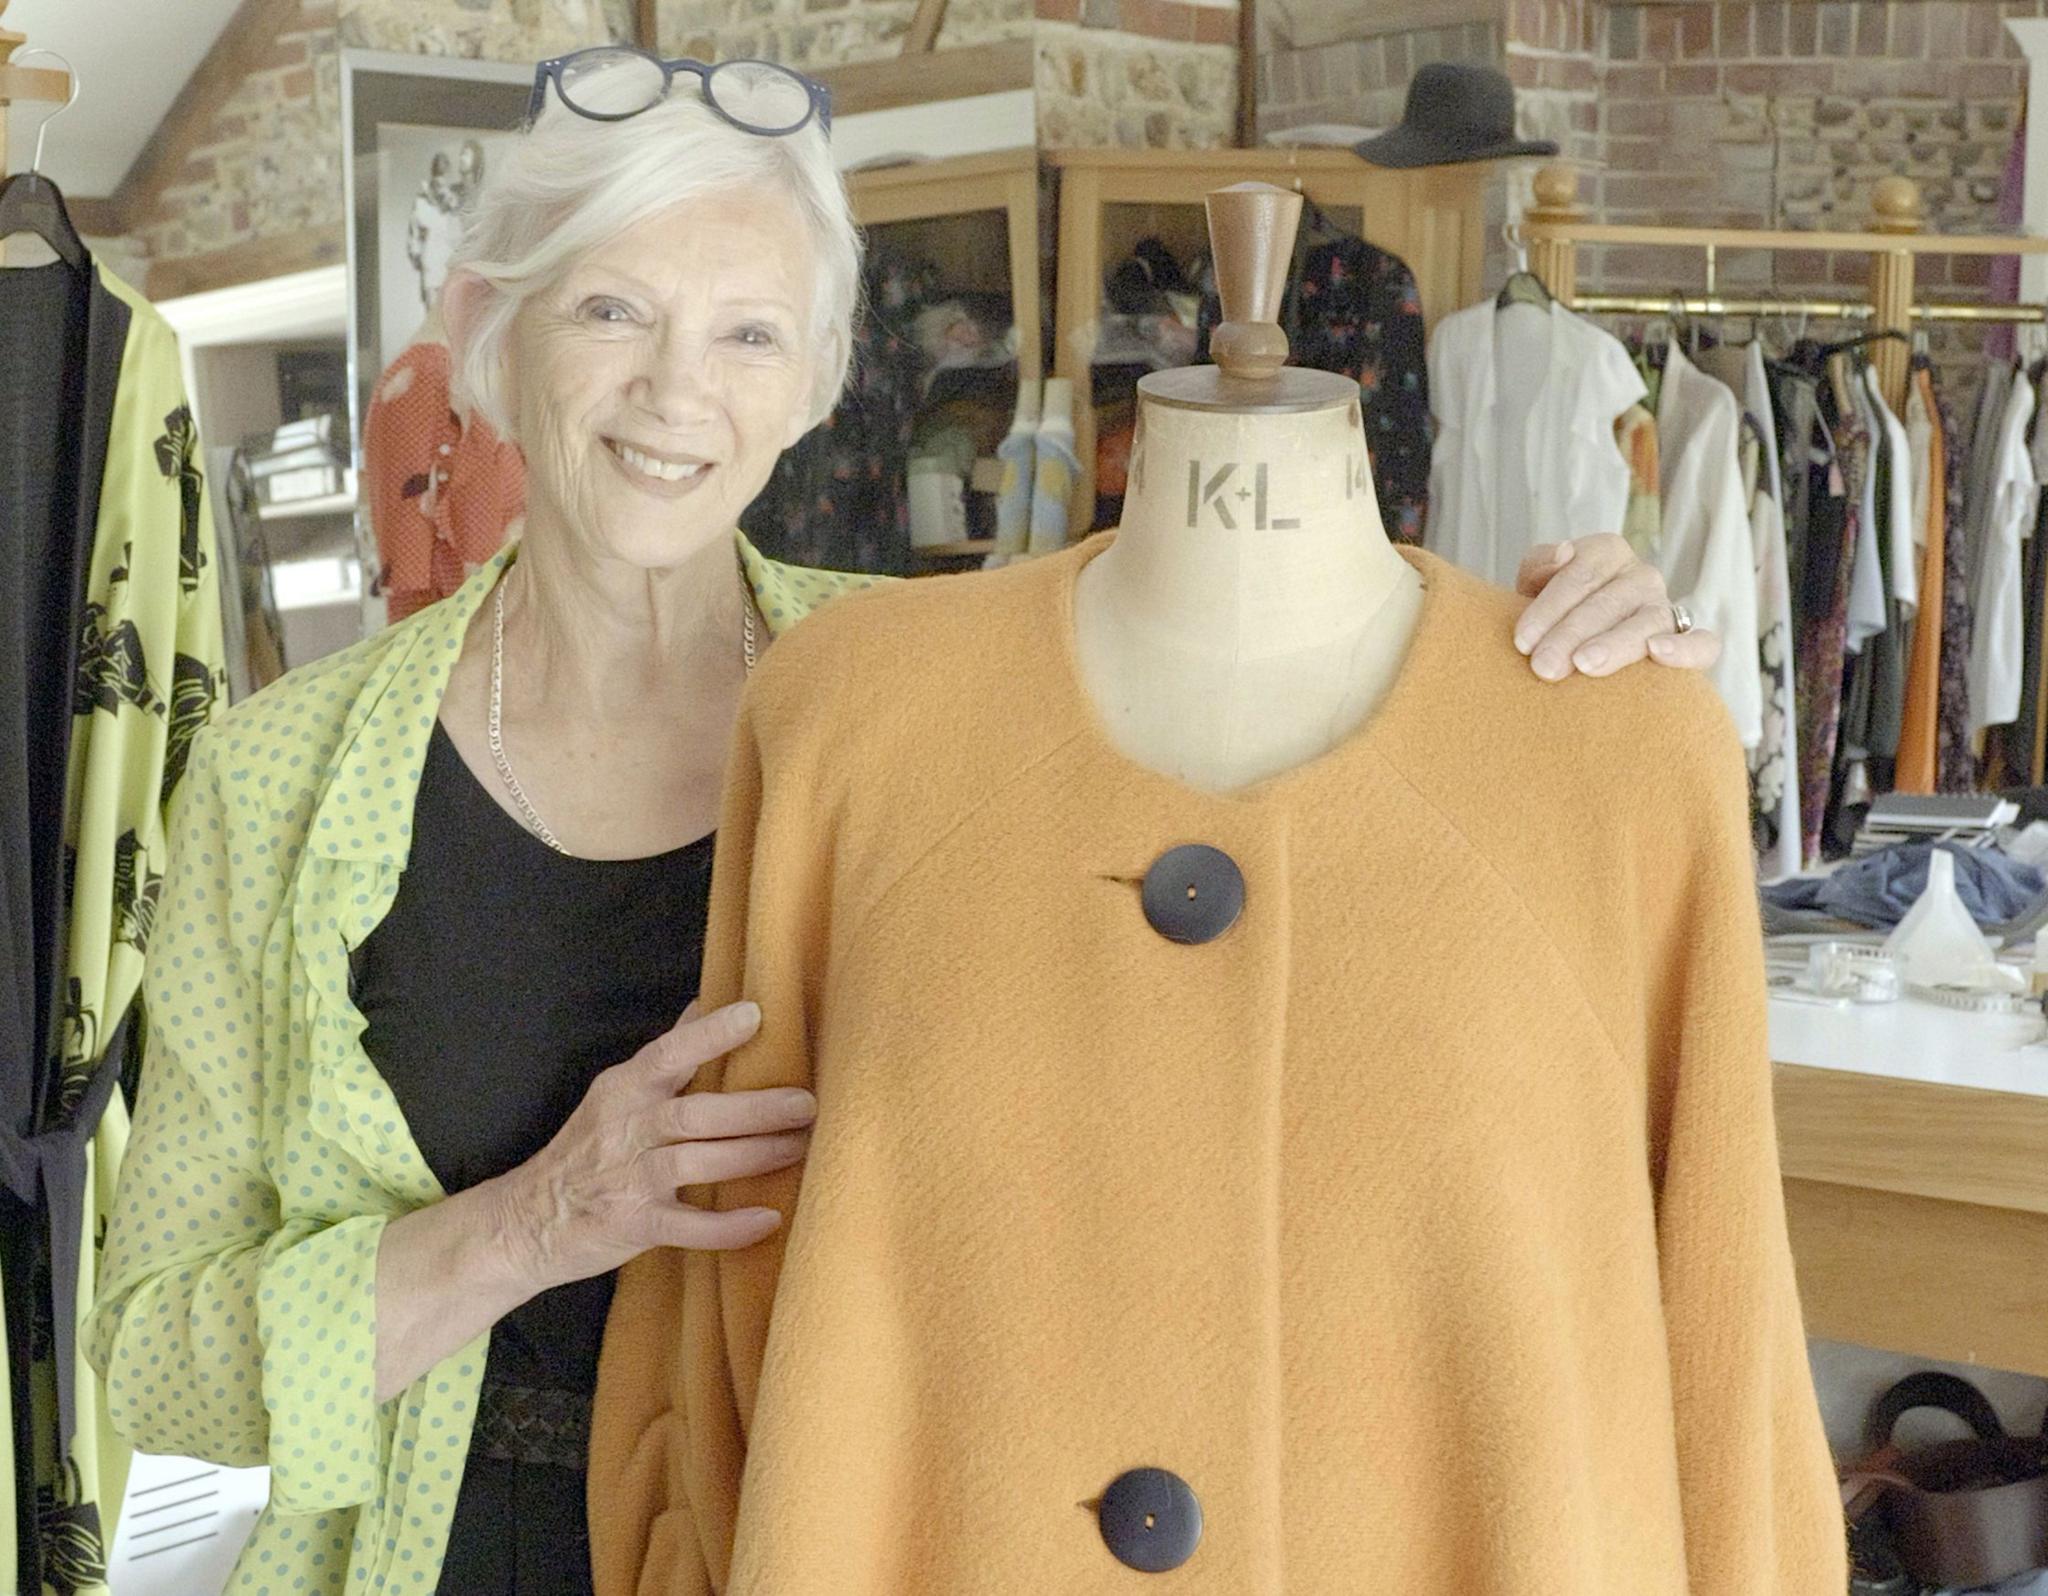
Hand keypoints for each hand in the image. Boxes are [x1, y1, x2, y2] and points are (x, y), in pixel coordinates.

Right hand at [493, 1000, 812, 1293]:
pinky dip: (728, 1226)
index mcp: (624, 1090)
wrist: (527, 1221)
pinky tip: (767, 1219)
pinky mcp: (633, 1226)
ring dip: (753, 1155)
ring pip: (696, 1162)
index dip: (710, 1033)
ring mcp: (628, 1180)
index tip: (756, 1014)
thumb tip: (703, 1003)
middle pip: (694, 1113)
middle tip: (807, 1102)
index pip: (667, 1053)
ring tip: (800, 1148)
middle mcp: (626, 1129)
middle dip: (754, 1108)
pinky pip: (687, 1227)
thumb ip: (664, 1056)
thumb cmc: (587, 1149)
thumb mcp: (614, 1093)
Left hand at [1512, 536, 1722, 681]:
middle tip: (1543, 667)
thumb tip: (1564, 553)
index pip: (1579, 575)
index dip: (1548, 608)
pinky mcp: (1688, 639)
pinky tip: (1657, 654)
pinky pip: (1702, 644)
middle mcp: (1640, 575)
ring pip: (1648, 622)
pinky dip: (1684, 650)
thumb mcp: (1535, 584)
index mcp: (1606, 552)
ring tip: (1585, 665)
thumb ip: (1540, 566)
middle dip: (1570, 635)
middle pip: (1607, 602)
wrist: (1576, 644)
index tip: (1522, 642)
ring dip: (1614, 644)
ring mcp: (1666, 606)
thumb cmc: (1552, 613)